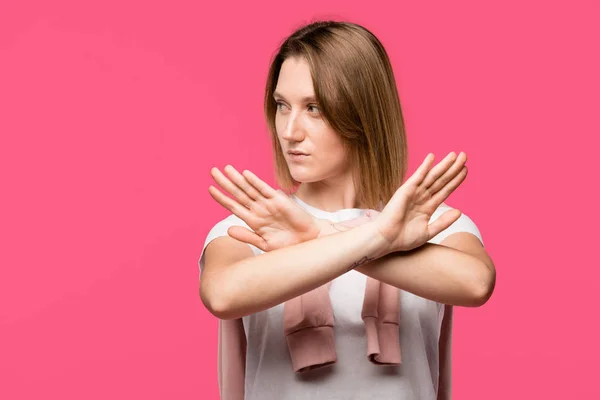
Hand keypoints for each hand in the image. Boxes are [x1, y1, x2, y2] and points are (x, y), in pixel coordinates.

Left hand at [208, 165, 328, 251]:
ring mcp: (268, 204)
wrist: (308, 242)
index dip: (221, 197)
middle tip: (212, 171)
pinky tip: (246, 175)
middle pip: (238, 193)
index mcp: (253, 220)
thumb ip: (247, 237)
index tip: (210, 188)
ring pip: (249, 189)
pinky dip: (256, 182)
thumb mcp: (264, 244)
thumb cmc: (288, 245)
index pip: (234, 206)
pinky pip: (265, 190)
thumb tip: (228, 230)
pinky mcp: (280, 201)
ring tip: (225, 169)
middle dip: (225, 183)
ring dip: (237, 179)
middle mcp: (259, 209)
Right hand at [372, 152, 467, 253]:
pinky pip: (417, 176)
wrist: (386, 240)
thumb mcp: (428, 231)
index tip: (466, 170)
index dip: (456, 180)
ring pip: (432, 177)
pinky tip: (432, 157)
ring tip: (454, 155)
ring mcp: (414, 193)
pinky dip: (424, 167)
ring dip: (443, 165)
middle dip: (453, 168)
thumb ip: (444, 222)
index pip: (445, 190)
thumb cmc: (403, 239)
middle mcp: (422, 197)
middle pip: (441, 180)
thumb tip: (459, 211)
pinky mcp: (405, 190)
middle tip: (464, 155)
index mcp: (428, 207)